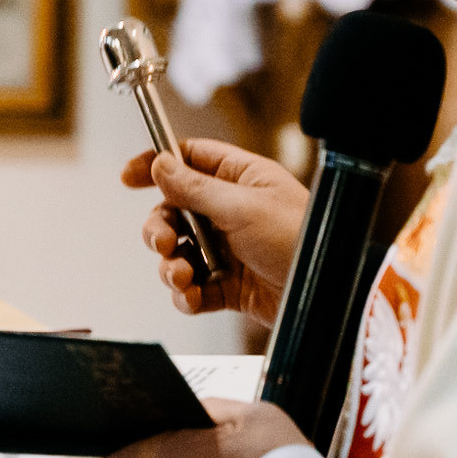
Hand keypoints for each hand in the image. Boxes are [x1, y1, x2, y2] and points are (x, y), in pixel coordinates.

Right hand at [120, 138, 308, 324]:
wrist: (327, 293)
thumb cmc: (299, 239)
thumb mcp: (242, 207)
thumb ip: (195, 188)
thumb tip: (160, 164)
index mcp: (241, 180)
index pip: (190, 160)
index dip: (157, 165)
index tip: (129, 178)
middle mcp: (232, 212)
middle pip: (174, 212)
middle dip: (160, 228)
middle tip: (163, 242)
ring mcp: (230, 250)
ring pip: (179, 253)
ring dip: (171, 266)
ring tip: (182, 277)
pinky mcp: (230, 286)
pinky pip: (194, 288)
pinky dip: (187, 294)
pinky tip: (192, 297)